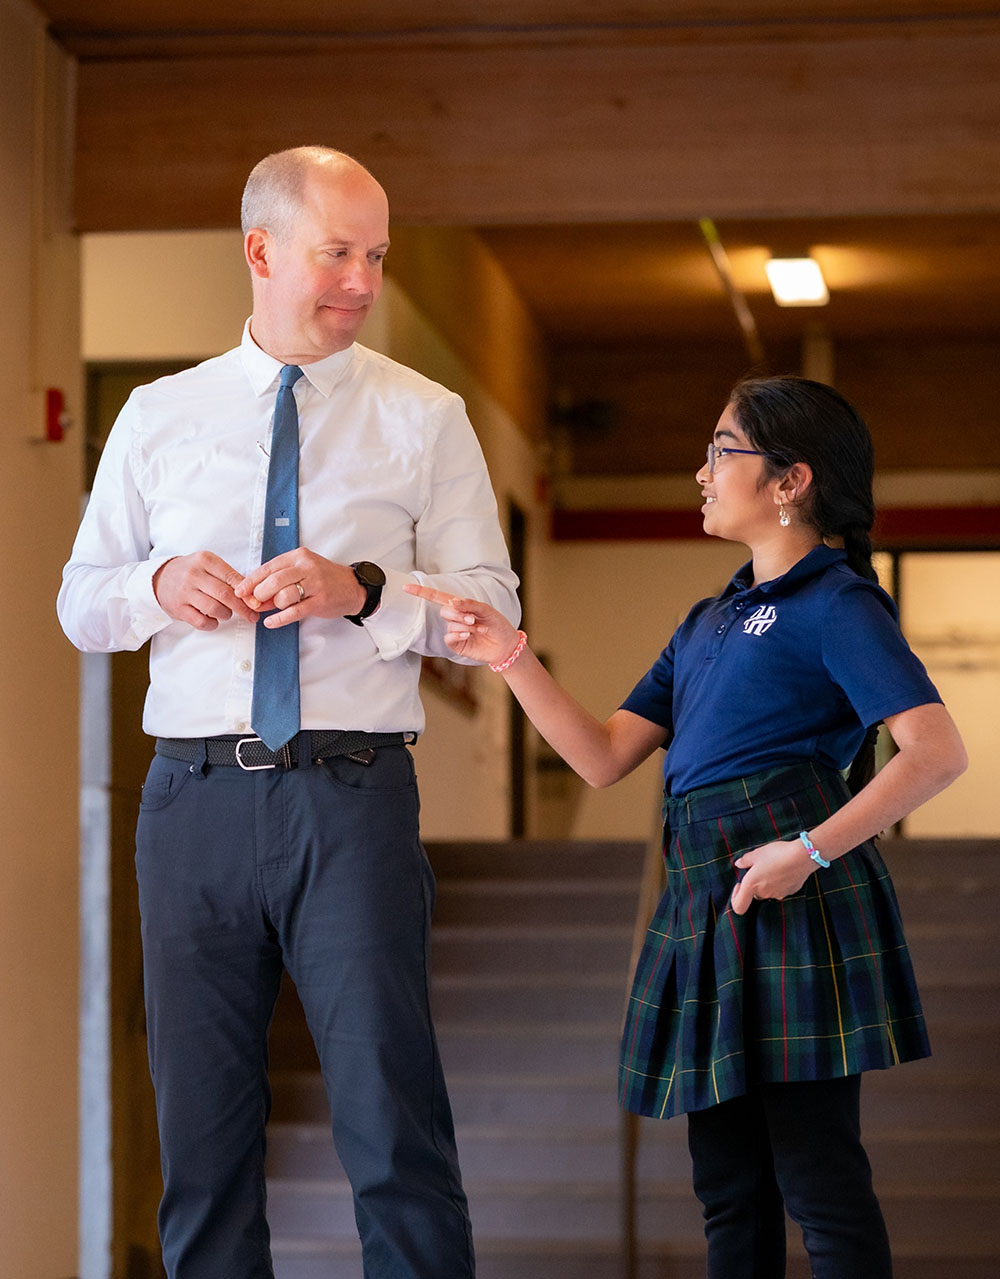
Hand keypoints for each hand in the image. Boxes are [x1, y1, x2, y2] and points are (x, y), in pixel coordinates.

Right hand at [153, 552, 260, 629]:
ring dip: (226, 615)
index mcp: (205, 560)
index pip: (232, 577)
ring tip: (227, 614)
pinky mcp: (179, 609)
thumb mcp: (208, 565)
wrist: (160, 579)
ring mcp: (185, 592)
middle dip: (243, 608)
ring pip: (214, 609)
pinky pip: (201, 621)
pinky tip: (214, 620)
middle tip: (252, 615)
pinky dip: (212, 624)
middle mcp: (194, 574)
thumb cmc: (192, 572)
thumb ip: (229, 576)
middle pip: (225, 594)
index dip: (247, 592)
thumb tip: (252, 594)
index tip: (256, 602)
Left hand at [234, 548, 364, 628]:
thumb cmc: (324, 579)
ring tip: (270, 609)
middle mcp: (307, 567)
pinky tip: (271, 622)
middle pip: (274, 580)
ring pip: (284, 595)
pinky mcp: (320, 601)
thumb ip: (280, 581)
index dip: (251, 580)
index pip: (269, 567)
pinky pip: (295, 611)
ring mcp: (315, 584)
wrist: (353, 587)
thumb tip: (254, 596)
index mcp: (299, 557)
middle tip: (254, 602)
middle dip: (259, 593)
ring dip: (273, 605)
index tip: (240, 590)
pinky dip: (279, 619)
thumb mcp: (302, 572)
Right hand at [403, 583, 520, 665]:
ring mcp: (454, 631)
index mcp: (460, 606)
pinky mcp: (456, 645)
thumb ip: (469, 604)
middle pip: (444, 611)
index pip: (437, 597)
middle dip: (459, 614)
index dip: (421, 592)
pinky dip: (458, 635)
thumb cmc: (497, 624)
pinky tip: (468, 636)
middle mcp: (455, 618)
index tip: (406, 587)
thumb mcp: (486, 610)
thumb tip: (452, 601)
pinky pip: (449, 637)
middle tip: (473, 619)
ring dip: (466, 626)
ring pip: (450, 624)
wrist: (505, 645)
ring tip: (480, 629)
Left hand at [730, 838, 813, 915]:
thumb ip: (745, 861)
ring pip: (767, 891)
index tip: (739, 883)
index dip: (735, 897)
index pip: (738, 906)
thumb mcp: (757, 853)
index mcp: (752, 885)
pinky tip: (784, 869)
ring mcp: (778, 894)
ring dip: (767, 882)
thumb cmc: (777, 854)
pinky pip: (780, 889)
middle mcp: (764, 893)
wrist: (802, 856)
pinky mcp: (789, 892)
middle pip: (754, 894)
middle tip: (760, 867)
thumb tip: (739, 864)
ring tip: (773, 865)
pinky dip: (779, 882)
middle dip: (755, 883)